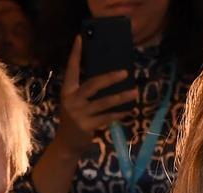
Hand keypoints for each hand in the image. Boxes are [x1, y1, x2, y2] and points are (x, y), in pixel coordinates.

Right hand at [54, 36, 137, 155]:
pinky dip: (118, 113)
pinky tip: (128, 110)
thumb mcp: (76, 103)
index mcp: (67, 91)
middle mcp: (71, 100)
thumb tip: (109, 78)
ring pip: (104, 102)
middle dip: (110, 78)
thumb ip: (86, 91)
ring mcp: (78, 114)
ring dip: (121, 97)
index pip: (71, 69)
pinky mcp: (86, 126)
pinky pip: (106, 117)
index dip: (75, 54)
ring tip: (135, 92)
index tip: (80, 38)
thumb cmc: (75, 120)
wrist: (67, 144)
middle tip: (125, 72)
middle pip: (92, 84)